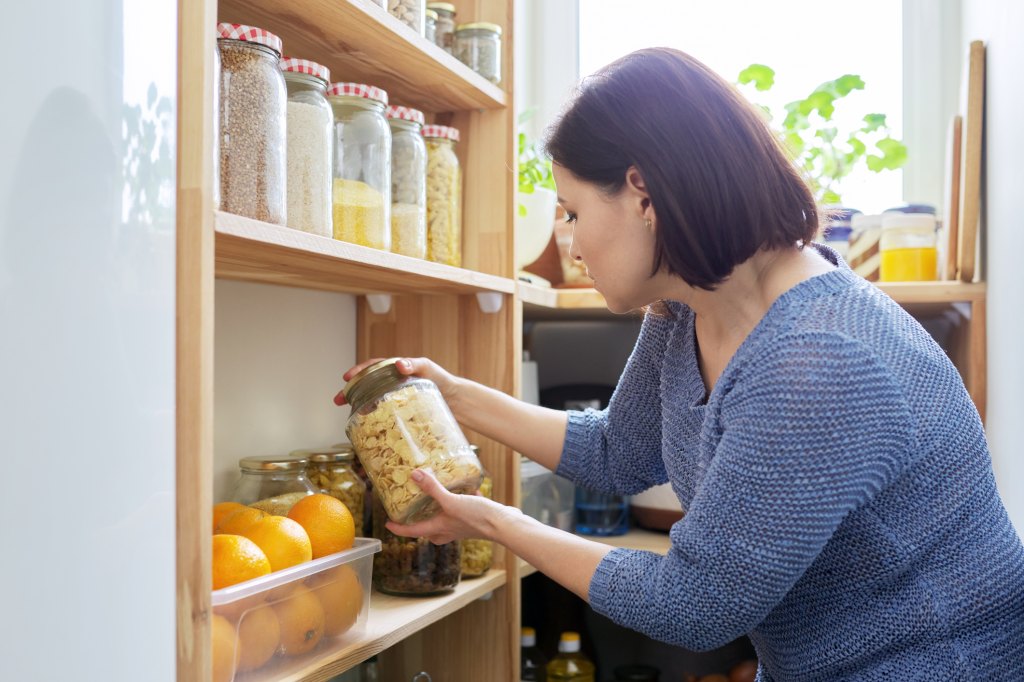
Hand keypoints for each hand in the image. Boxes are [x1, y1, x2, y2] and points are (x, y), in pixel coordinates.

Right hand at [334, 357, 460, 406]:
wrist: (454, 399)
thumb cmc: (441, 379)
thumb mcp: (428, 367)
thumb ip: (414, 364)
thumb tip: (399, 364)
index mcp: (394, 370)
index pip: (372, 368)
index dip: (358, 372)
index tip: (347, 378)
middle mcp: (391, 383)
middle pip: (366, 384)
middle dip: (350, 390)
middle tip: (338, 399)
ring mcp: (393, 397)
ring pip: (371, 398)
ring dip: (357, 404)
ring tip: (347, 412)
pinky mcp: (399, 411)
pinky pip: (382, 412)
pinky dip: (371, 417)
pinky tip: (365, 423)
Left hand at [385, 468, 508, 545]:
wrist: (503, 524)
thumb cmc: (476, 518)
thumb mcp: (451, 502)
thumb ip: (433, 489)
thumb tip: (415, 475)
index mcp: (438, 529)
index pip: (412, 532)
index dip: (398, 528)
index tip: (387, 523)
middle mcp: (448, 530)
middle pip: (428, 530)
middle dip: (419, 522)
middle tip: (411, 511)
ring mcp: (461, 526)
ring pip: (444, 522)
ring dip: (438, 512)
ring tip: (435, 497)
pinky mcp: (473, 519)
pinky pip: (461, 511)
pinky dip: (459, 501)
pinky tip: (464, 486)